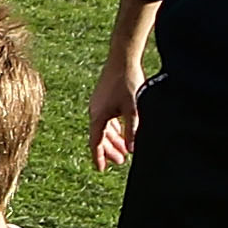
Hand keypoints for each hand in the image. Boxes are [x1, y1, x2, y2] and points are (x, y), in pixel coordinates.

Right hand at [87, 58, 143, 173]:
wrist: (122, 58)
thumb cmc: (128, 81)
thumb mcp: (133, 108)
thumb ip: (132, 129)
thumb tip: (132, 149)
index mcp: (98, 116)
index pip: (95, 142)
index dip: (98, 156)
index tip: (101, 169)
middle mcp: (95, 112)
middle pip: (100, 137)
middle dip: (109, 150)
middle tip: (120, 162)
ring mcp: (98, 105)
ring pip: (104, 128)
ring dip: (113, 140)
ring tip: (124, 150)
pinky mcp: (104, 98)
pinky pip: (106, 119)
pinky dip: (113, 129)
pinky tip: (121, 132)